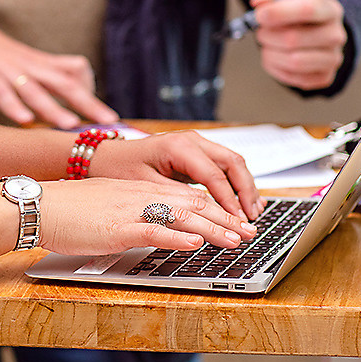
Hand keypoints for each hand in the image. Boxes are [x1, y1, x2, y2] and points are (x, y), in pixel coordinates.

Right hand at [0, 21, 118, 128]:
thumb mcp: (28, 63)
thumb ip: (50, 77)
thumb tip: (76, 94)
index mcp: (43, 64)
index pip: (75, 71)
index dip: (90, 90)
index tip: (103, 114)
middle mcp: (31, 67)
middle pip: (65, 83)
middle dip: (88, 103)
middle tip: (108, 121)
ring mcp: (9, 72)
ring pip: (35, 90)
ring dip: (54, 108)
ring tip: (71, 124)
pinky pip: (2, 93)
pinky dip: (13, 106)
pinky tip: (23, 120)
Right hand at [39, 176, 257, 258]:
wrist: (40, 206)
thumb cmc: (68, 210)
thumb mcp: (108, 205)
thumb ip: (133, 212)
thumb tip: (154, 226)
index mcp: (139, 190)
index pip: (187, 196)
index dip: (216, 209)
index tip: (236, 221)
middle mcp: (140, 195)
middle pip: (193, 203)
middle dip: (225, 218)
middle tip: (248, 232)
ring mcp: (130, 211)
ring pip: (182, 216)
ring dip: (213, 228)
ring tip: (235, 239)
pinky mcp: (118, 228)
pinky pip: (153, 230)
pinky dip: (178, 237)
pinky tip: (195, 244)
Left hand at [90, 129, 264, 221]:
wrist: (106, 155)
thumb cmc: (121, 169)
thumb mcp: (147, 187)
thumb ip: (177, 199)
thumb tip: (204, 215)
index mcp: (178, 147)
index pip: (215, 175)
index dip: (229, 201)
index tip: (238, 222)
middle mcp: (191, 140)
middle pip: (232, 163)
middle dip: (246, 191)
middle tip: (251, 218)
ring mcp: (195, 142)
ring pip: (232, 162)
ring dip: (245, 186)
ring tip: (254, 211)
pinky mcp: (196, 150)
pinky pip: (223, 164)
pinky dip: (236, 182)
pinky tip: (242, 200)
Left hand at [248, 0, 346, 89]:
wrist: (304, 31)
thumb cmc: (292, 8)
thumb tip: (260, 2)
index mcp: (330, 8)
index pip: (309, 9)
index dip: (280, 12)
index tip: (259, 14)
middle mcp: (336, 34)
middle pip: (294, 39)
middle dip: (268, 35)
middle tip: (261, 30)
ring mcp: (333, 58)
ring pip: (293, 61)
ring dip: (270, 52)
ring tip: (268, 43)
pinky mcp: (324, 77)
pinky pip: (292, 78)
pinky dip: (275, 67)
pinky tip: (275, 55)